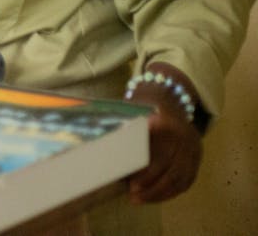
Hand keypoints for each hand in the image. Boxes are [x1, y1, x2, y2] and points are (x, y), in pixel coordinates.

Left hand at [126, 64, 203, 202]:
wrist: (170, 99)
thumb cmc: (145, 109)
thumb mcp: (133, 112)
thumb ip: (123, 128)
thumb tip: (101, 146)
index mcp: (166, 123)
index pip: (158, 152)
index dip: (146, 170)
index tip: (131, 182)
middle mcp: (184, 137)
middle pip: (170, 168)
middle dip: (151, 184)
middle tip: (132, 194)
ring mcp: (193, 149)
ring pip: (180, 178)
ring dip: (160, 192)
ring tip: (140, 199)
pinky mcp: (197, 159)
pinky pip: (186, 181)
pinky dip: (170, 192)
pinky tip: (155, 198)